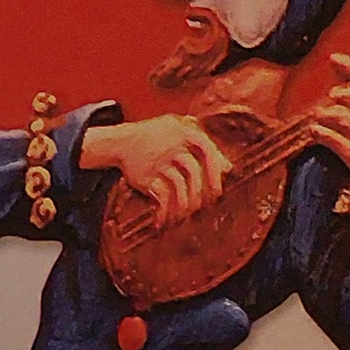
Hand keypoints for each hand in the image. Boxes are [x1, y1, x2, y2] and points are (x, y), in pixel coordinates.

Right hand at [82, 115, 232, 226]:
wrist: (121, 142)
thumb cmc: (156, 136)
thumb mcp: (180, 129)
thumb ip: (205, 146)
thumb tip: (228, 168)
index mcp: (185, 133)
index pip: (208, 151)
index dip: (215, 171)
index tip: (217, 190)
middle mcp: (172, 146)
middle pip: (194, 171)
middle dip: (202, 191)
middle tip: (205, 206)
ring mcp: (159, 161)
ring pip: (179, 185)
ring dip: (185, 204)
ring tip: (186, 215)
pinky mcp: (146, 176)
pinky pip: (161, 196)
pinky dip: (165, 210)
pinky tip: (165, 220)